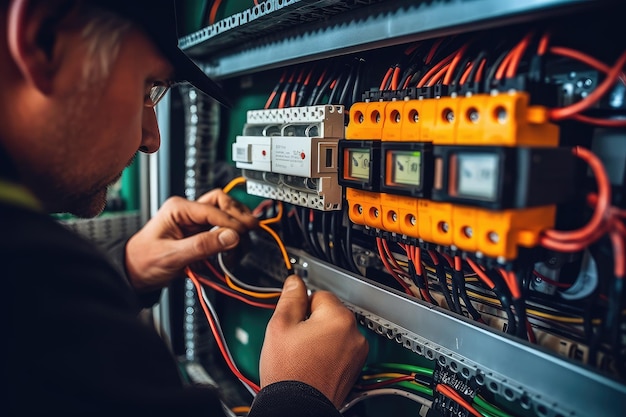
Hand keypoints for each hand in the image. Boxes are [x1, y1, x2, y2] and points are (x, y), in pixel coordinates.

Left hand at [125, 189, 257, 290]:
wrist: (134, 274)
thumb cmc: (143, 261)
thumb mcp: (172, 255)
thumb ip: (202, 245)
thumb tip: (230, 237)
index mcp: (178, 209)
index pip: (213, 208)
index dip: (230, 222)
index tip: (240, 236)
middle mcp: (189, 212)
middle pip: (223, 203)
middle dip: (238, 216)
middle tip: (250, 231)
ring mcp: (195, 222)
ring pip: (226, 214)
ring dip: (237, 226)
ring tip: (241, 243)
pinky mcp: (200, 234)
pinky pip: (222, 229)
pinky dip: (231, 237)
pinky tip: (234, 247)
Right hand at [259, 275, 367, 407]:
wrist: (297, 406)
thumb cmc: (289, 372)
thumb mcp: (280, 326)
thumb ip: (290, 298)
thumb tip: (295, 282)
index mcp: (338, 318)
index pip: (319, 294)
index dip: (302, 305)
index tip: (294, 317)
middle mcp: (354, 333)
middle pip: (330, 311)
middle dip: (313, 320)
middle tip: (296, 338)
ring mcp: (357, 352)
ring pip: (336, 330)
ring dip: (322, 335)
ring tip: (304, 352)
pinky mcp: (356, 367)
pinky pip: (342, 348)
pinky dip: (330, 351)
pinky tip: (313, 362)